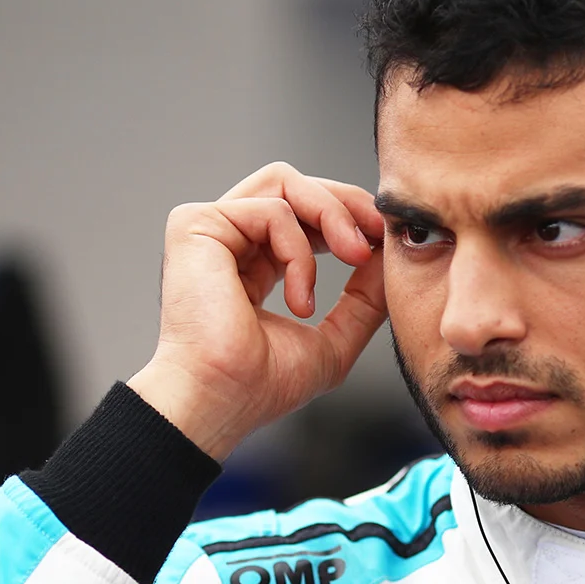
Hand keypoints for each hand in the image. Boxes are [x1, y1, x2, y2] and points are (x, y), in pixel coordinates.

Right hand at [128, 162, 386, 459]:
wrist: (221, 402)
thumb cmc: (260, 386)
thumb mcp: (334, 339)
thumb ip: (363, 300)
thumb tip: (388, 257)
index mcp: (252, 263)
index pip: (303, 214)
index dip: (348, 216)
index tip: (384, 239)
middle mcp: (228, 240)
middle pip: (295, 184)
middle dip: (348, 203)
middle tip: (380, 233)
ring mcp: (209, 229)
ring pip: (284, 181)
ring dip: (333, 214)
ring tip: (354, 257)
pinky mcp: (196, 225)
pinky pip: (271, 210)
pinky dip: (300, 252)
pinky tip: (301, 300)